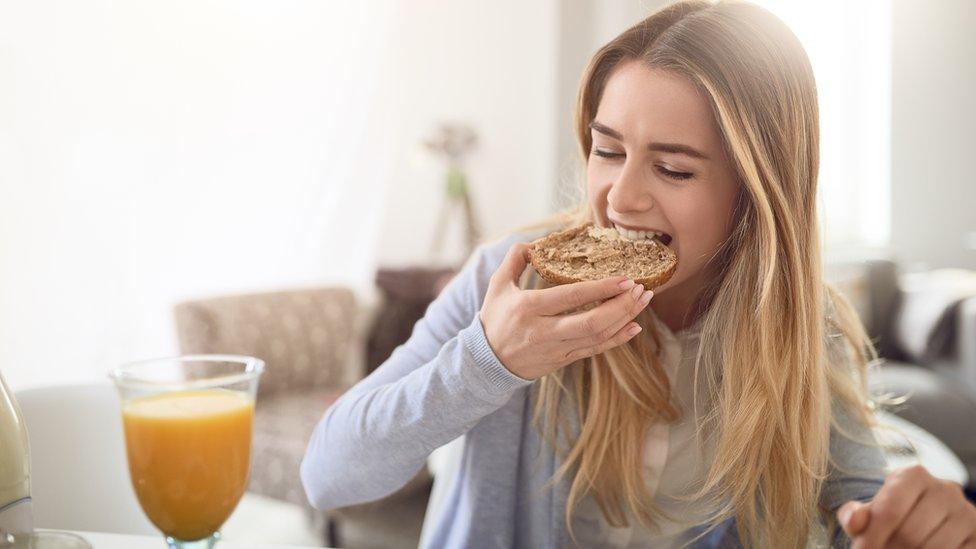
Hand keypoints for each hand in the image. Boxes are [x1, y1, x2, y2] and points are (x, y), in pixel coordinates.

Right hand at [479, 242, 653, 379]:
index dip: (601, 288)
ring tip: (642, 301)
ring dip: (624, 319)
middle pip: (591, 322)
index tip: (625, 278)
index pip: (571, 297)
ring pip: (597, 337)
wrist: (487, 361)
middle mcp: (543, 331)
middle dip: (621, 305)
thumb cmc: (494, 318)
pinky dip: (617, 339)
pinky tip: (634, 327)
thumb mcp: (497, 285)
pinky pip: (595, 350)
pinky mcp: (562, 360)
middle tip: (641, 289)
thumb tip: (534, 243)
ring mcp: (555, 349)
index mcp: (528, 307)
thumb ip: (515, 259)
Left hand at [837, 464, 975, 547]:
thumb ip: (854, 516)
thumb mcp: (868, 512)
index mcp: (914, 475)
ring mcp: (966, 513)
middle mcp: (945, 489)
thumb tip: (854, 522)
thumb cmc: (890, 516)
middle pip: (911, 534)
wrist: (922, 519)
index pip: (890, 510)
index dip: (872, 537)